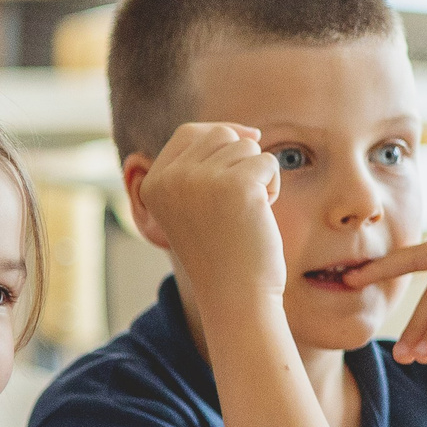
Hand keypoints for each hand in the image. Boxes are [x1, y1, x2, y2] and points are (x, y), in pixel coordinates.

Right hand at [137, 123, 285, 304]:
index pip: (189, 133)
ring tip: (246, 212)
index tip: (240, 156)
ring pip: (246, 146)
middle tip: (238, 201)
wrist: (235, 295)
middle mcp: (170, 178)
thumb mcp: (195, 206)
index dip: (220, 136)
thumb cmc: (222, 253)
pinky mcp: (236, 185)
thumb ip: (201, 169)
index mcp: (153, 184)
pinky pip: (267, 162)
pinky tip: (260, 216)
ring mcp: (200, 180)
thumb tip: (247, 132)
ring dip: (257, 175)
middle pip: (219, 133)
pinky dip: (272, 186)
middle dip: (239, 159)